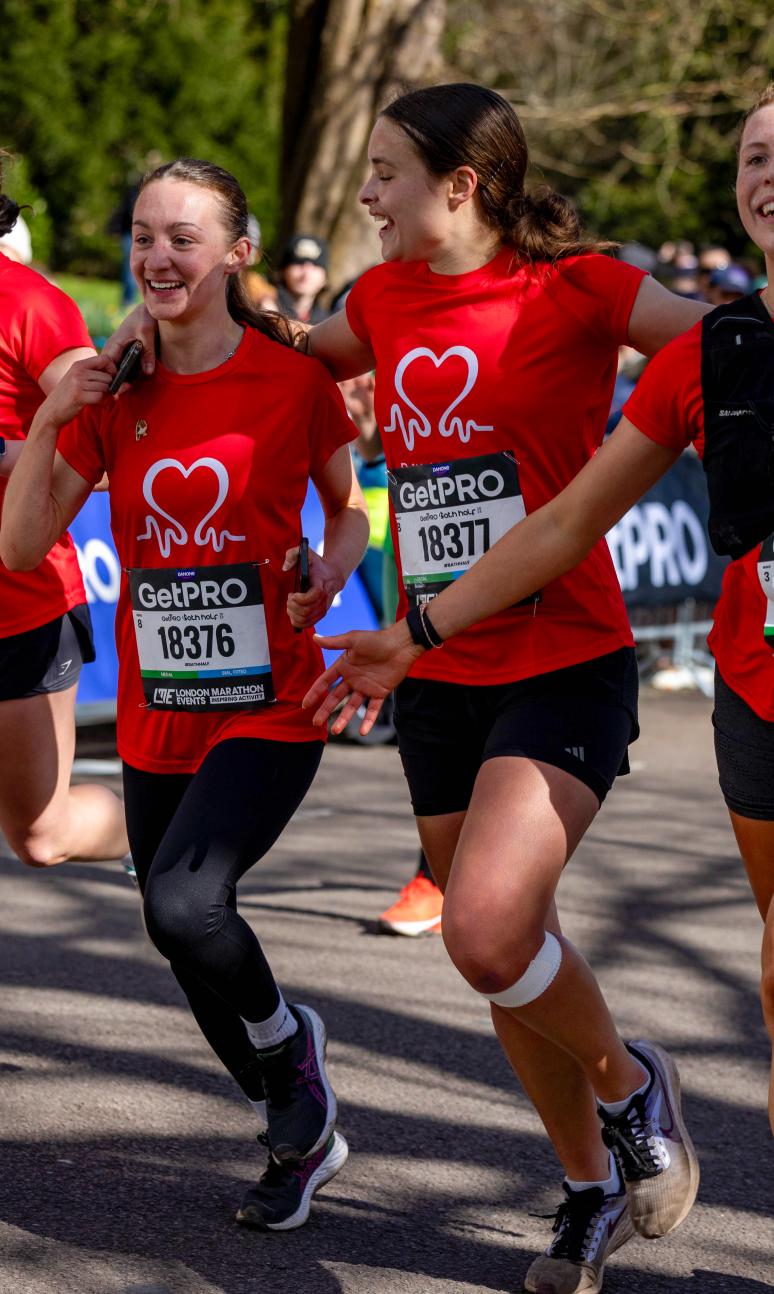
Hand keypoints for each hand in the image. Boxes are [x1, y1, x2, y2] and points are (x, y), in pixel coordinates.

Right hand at [40, 353, 115, 426]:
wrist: (50, 412)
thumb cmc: (68, 397)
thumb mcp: (78, 381)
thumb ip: (97, 378)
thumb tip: (125, 384)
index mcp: (79, 364)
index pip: (105, 359)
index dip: (113, 369)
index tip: (111, 379)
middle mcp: (78, 371)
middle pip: (108, 376)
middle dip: (110, 388)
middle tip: (104, 395)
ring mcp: (77, 383)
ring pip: (105, 387)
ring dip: (106, 397)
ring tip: (99, 401)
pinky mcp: (79, 396)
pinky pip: (100, 397)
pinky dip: (103, 403)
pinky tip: (97, 405)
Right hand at [100, 305, 156, 384]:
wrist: (145, 310)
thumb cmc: (144, 318)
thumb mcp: (147, 335)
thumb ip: (148, 354)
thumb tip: (148, 373)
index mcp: (114, 344)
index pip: (108, 367)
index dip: (113, 379)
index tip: (121, 388)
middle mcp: (112, 349)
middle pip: (110, 370)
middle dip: (117, 381)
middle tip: (125, 392)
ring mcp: (116, 351)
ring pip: (116, 369)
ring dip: (122, 378)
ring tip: (127, 389)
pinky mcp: (123, 352)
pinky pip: (122, 365)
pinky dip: (127, 373)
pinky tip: (134, 380)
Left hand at [283, 545, 343, 628]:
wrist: (333, 575)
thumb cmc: (317, 565)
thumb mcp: (306, 553)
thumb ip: (293, 554)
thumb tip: (285, 568)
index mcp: (321, 585)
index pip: (312, 596)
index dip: (299, 598)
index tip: (292, 593)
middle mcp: (324, 599)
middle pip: (306, 611)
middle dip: (292, 606)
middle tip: (289, 599)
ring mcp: (323, 608)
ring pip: (305, 620)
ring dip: (293, 614)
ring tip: (290, 605)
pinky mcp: (321, 614)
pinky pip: (307, 624)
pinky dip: (297, 622)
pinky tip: (293, 613)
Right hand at [302, 620, 423, 734]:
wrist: (401, 645)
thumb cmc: (377, 639)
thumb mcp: (353, 640)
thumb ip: (334, 642)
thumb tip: (314, 637)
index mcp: (344, 667)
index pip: (325, 682)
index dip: (315, 693)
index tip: (305, 705)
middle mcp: (353, 679)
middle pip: (336, 698)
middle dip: (325, 710)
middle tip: (316, 722)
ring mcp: (366, 687)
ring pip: (352, 706)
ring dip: (344, 719)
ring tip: (336, 731)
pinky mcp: (380, 693)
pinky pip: (372, 709)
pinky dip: (368, 720)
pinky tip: (363, 732)